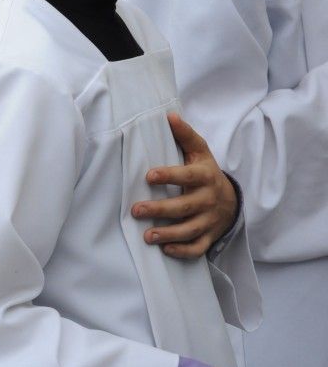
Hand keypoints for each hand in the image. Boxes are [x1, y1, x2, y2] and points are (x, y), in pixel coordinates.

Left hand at [132, 113, 237, 258]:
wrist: (229, 198)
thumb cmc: (205, 171)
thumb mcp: (199, 151)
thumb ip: (184, 135)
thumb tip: (169, 115)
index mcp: (204, 176)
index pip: (187, 176)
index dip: (169, 176)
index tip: (148, 176)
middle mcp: (208, 199)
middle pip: (185, 206)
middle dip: (160, 209)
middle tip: (136, 210)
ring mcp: (209, 220)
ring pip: (190, 230)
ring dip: (168, 234)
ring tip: (147, 236)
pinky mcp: (209, 236)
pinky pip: (198, 248)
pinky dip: (183, 251)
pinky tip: (165, 250)